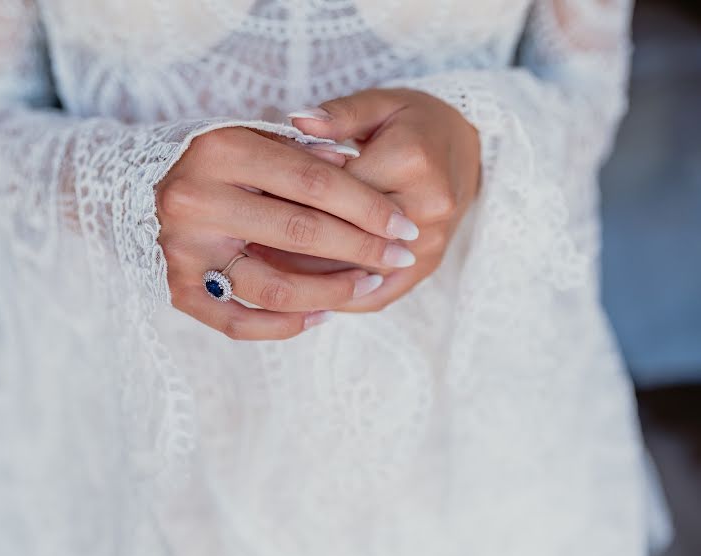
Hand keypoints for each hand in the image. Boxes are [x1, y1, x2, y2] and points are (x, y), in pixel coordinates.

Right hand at [156, 126, 419, 339]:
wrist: (133, 184)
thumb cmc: (209, 158)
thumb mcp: (251, 136)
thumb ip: (300, 152)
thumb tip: (355, 169)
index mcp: (221, 151)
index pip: (314, 184)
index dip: (368, 207)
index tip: (403, 226)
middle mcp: (197, 200)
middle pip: (301, 232)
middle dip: (363, 250)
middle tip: (401, 258)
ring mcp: (184, 249)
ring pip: (274, 286)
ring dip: (331, 292)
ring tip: (368, 287)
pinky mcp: (176, 287)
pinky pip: (236, 321)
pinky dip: (283, 327)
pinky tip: (320, 318)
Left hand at [258, 88, 480, 311]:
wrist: (468, 148)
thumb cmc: (413, 121)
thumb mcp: (378, 103)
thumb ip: (336, 115)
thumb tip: (294, 121)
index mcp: (409, 160)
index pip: (334, 189)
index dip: (286, 196)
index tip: (246, 203)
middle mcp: (424, 207)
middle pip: (342, 235)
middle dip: (288, 242)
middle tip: (240, 245)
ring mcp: (429, 243)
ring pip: (355, 272)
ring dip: (306, 279)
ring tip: (259, 274)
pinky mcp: (427, 267)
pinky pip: (376, 295)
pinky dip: (337, 297)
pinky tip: (300, 297)